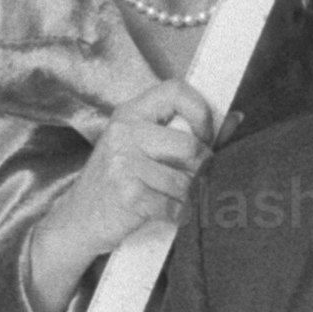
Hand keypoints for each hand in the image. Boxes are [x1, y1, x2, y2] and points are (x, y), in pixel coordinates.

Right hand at [26, 83, 215, 311]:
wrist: (76, 221)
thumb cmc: (116, 182)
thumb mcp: (141, 147)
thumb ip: (185, 132)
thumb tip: (236, 118)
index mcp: (129, 114)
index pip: (176, 90)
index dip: (201, 113)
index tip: (205, 136)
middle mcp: (124, 133)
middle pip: (190, 146)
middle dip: (201, 168)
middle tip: (193, 179)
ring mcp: (124, 164)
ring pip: (185, 181)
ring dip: (189, 196)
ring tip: (175, 199)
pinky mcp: (128, 195)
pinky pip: (175, 206)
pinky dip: (179, 215)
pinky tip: (168, 214)